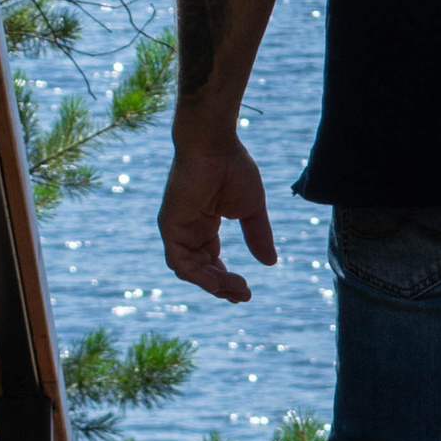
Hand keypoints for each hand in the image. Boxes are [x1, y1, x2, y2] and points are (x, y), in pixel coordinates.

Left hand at [159, 132, 276, 302]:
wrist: (214, 146)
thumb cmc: (233, 168)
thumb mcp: (251, 210)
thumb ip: (258, 235)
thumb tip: (270, 263)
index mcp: (204, 225)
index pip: (211, 261)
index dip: (227, 279)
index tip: (247, 291)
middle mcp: (188, 230)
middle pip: (200, 270)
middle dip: (222, 286)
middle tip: (244, 295)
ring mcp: (177, 229)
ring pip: (189, 271)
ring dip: (212, 284)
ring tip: (237, 289)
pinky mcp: (169, 227)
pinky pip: (179, 262)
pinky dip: (197, 275)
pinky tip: (218, 281)